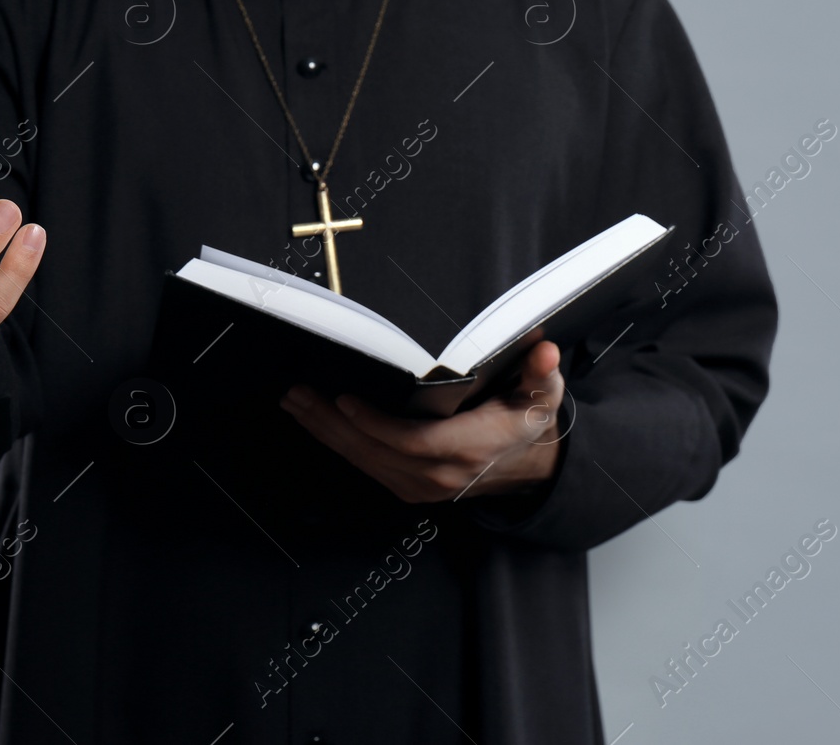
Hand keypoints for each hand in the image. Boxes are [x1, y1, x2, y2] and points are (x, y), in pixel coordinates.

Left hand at [280, 340, 565, 502]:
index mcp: (469, 447)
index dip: (376, 424)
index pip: (413, 441)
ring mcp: (421, 485)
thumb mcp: (542, 396)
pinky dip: (338, 444)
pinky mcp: (409, 486)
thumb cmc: (527, 423)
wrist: (529, 467)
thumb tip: (544, 352)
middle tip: (298, 394)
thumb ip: (541, 373)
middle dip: (332, 423)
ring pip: (364, 461)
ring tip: (295, 403)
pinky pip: (366, 466)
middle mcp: (440, 473)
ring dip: (326, 432)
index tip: (345, 400)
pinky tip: (316, 422)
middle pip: (375, 451)